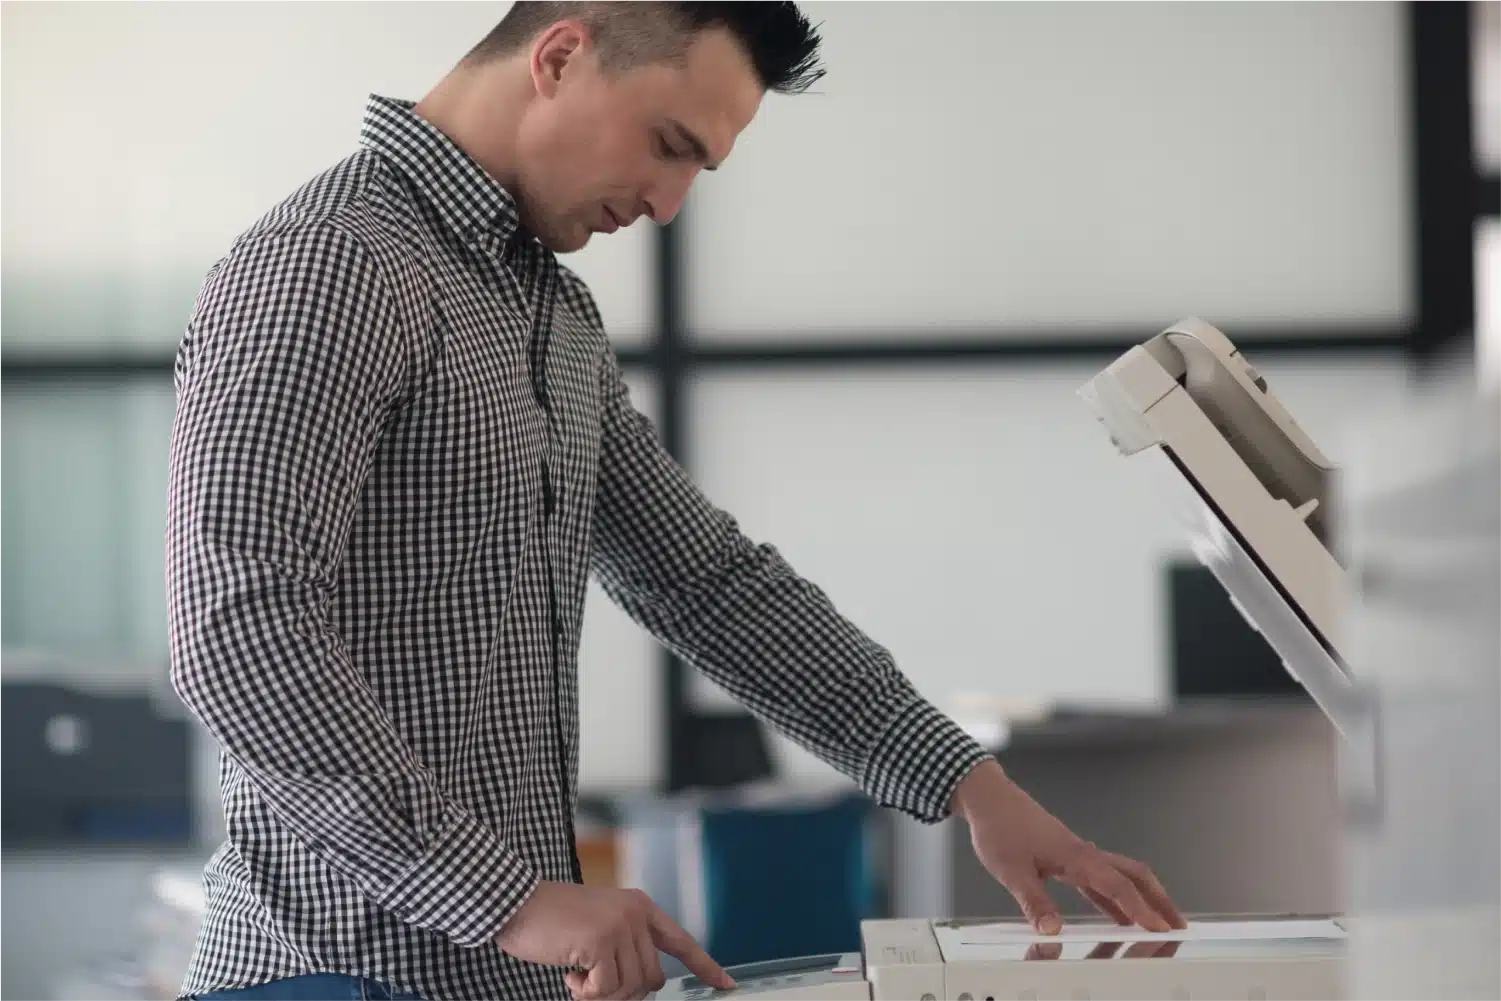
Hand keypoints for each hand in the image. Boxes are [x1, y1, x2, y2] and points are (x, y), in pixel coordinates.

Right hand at [495, 881, 736, 1000]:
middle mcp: (636, 914)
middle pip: (652, 979)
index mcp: (640, 907)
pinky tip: (568, 972)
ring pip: (630, 988)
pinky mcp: (601, 941)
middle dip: (624, 993)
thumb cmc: (553, 921)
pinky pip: (605, 989)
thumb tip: (642, 989)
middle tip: (592, 985)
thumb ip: (625, 949)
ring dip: (600, 994)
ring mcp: (621, 926)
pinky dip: (584, 992)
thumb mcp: (599, 929)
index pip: (681, 941)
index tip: (726, 985)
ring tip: (576, 974)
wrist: (517, 902)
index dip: (705, 966)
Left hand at [951, 760, 1185, 934]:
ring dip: (1141, 898)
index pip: (1117, 887)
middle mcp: (1083, 853)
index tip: (1161, 930)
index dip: (1141, 910)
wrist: (989, 797)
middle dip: (1158, 900)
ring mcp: (1077, 853)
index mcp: (1075, 856)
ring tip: (1156, 923)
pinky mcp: (1067, 855)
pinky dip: (1114, 897)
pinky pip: (1099, 879)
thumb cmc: (999, 827)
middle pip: (1133, 875)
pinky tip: (1115, 915)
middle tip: (1177, 925)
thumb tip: (1053, 930)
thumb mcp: (1011, 871)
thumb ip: (1034, 902)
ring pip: (1120, 875)